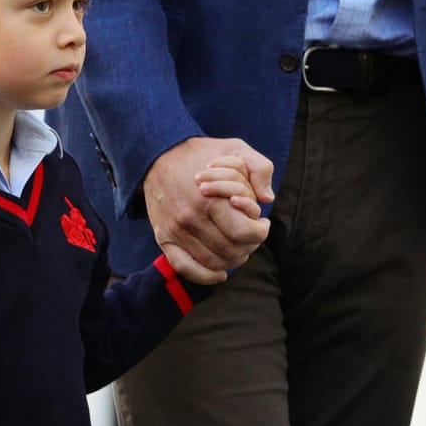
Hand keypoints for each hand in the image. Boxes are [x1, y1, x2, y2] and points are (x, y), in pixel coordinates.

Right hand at [143, 138, 274, 283]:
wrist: (158, 155)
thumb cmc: (202, 154)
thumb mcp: (236, 148)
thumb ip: (259, 168)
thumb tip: (268, 199)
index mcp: (210, 198)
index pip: (244, 233)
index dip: (261, 232)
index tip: (262, 223)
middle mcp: (190, 218)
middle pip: (231, 250)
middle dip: (250, 245)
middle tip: (251, 234)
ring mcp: (175, 230)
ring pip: (213, 262)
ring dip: (232, 260)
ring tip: (238, 246)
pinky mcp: (163, 238)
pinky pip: (184, 268)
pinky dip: (205, 276)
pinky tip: (220, 274)